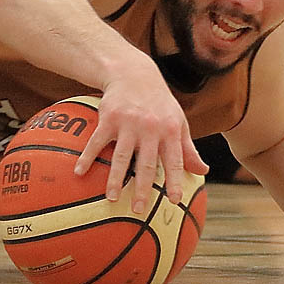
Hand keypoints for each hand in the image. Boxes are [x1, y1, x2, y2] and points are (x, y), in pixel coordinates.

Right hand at [73, 64, 208, 212]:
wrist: (135, 74)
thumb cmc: (159, 103)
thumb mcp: (178, 122)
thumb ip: (188, 149)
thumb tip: (203, 172)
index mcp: (170, 131)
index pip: (174, 160)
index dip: (175, 181)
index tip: (173, 201)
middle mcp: (151, 128)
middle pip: (147, 164)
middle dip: (144, 188)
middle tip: (139, 209)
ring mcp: (129, 123)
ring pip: (122, 156)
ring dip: (116, 179)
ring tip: (111, 198)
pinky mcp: (109, 118)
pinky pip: (97, 141)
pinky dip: (87, 157)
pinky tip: (80, 172)